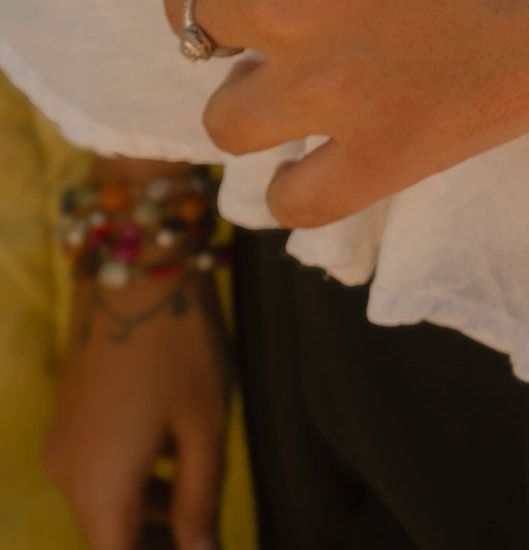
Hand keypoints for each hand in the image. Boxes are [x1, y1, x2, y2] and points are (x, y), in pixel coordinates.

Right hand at [44, 240, 229, 549]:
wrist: (132, 268)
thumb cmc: (178, 346)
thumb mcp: (203, 426)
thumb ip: (199, 500)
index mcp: (99, 490)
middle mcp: (68, 479)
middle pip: (107, 540)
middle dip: (152, 543)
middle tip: (203, 537)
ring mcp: (63, 447)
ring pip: (103, 508)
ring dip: (145, 521)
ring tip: (197, 515)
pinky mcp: (69, 421)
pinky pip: (98, 475)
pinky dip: (132, 487)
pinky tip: (175, 473)